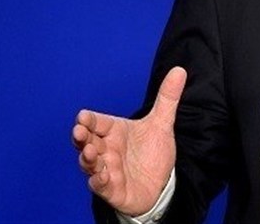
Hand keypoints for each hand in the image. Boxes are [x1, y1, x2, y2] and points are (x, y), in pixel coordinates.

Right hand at [72, 67, 185, 215]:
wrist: (159, 183)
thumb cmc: (152, 152)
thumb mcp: (162, 123)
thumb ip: (167, 98)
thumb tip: (179, 70)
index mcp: (115, 132)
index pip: (97, 123)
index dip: (89, 120)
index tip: (83, 116)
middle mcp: (107, 150)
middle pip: (88, 142)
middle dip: (81, 137)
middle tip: (80, 131)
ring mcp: (107, 170)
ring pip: (91, 164)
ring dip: (88, 159)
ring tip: (91, 151)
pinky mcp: (112, 189)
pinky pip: (101, 186)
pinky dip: (99, 182)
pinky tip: (101, 177)